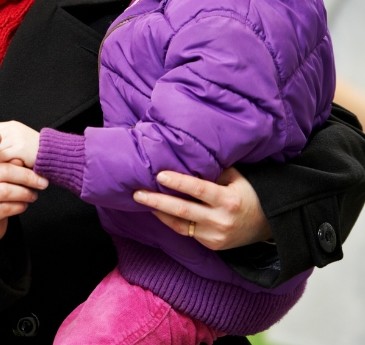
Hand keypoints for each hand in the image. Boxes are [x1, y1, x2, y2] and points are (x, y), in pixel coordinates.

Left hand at [0, 121, 39, 167]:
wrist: (52, 153)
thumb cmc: (33, 150)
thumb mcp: (18, 139)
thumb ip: (4, 140)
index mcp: (11, 125)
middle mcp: (13, 129)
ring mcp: (17, 138)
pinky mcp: (20, 148)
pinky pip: (3, 157)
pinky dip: (1, 163)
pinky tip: (2, 168)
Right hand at [0, 162, 47, 253]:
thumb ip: (7, 166)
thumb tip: (18, 159)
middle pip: (3, 172)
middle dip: (26, 176)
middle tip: (41, 182)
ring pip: (5, 191)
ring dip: (24, 193)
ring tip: (32, 195)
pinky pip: (4, 208)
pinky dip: (19, 206)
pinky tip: (23, 205)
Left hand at [132, 167, 272, 250]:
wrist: (268, 225)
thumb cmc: (248, 194)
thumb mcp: (236, 178)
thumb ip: (212, 172)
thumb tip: (184, 159)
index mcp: (228, 200)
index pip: (199, 190)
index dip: (178, 182)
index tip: (159, 175)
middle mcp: (221, 221)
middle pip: (183, 210)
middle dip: (157, 201)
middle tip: (136, 193)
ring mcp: (215, 236)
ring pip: (180, 224)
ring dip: (158, 212)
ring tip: (141, 200)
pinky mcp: (211, 245)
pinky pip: (186, 231)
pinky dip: (170, 220)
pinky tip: (157, 210)